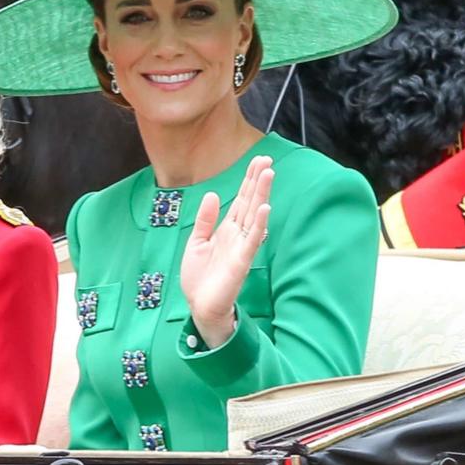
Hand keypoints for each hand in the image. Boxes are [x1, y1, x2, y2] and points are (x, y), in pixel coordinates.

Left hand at [179, 156, 273, 348]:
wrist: (200, 305)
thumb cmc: (200, 278)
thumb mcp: (196, 242)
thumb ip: (205, 220)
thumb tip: (213, 194)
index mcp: (226, 229)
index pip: (240, 200)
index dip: (248, 180)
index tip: (257, 161)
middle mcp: (237, 234)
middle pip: (249, 202)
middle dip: (257, 181)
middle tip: (266, 159)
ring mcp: (241, 246)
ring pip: (254, 215)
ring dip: (261, 195)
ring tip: (268, 174)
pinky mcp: (241, 261)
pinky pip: (252, 240)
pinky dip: (258, 224)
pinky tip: (264, 208)